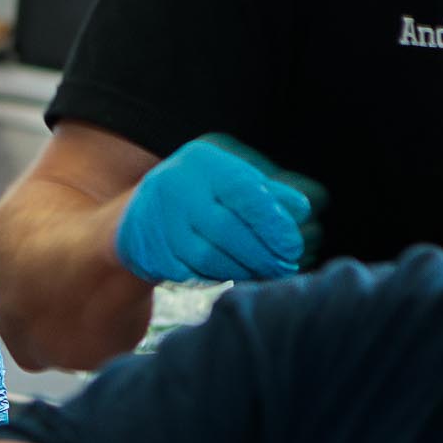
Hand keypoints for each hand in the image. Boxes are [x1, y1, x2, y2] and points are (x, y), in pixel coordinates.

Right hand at [113, 134, 321, 285]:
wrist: (140, 212)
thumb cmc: (203, 192)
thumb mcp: (233, 178)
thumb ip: (269, 192)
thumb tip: (301, 210)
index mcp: (202, 163)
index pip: (243, 193)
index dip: (272, 223)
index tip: (293, 246)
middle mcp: (174, 189)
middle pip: (226, 231)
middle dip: (262, 255)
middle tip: (286, 267)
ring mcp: (157, 224)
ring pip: (208, 258)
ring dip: (244, 271)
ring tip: (265, 273)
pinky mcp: (150, 254)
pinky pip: (191, 274)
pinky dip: (220, 279)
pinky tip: (236, 277)